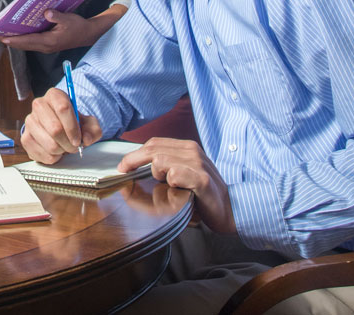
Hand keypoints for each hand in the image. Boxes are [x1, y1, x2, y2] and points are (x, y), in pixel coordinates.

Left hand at [0, 8, 118, 53]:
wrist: (88, 35)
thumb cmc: (78, 27)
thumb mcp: (69, 19)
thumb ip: (57, 16)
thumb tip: (46, 12)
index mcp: (49, 42)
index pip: (26, 41)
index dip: (12, 39)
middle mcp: (45, 46)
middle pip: (22, 44)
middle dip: (7, 40)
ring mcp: (45, 46)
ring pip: (25, 44)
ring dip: (12, 40)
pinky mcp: (46, 44)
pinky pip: (30, 42)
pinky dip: (20, 38)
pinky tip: (14, 32)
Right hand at [21, 86, 102, 163]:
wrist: (60, 129)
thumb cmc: (73, 124)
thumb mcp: (88, 123)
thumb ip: (93, 130)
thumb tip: (85, 139)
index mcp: (55, 96)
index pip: (63, 108)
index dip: (73, 127)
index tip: (78, 139)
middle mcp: (39, 105)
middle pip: (55, 128)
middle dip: (68, 143)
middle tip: (74, 146)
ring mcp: (29, 121)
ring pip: (49, 144)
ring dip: (62, 151)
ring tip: (65, 148)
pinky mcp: (25, 138)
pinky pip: (42, 154)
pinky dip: (53, 157)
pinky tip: (55, 151)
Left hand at [120, 137, 235, 234]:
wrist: (230, 210)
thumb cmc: (203, 194)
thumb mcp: (182, 175)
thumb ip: (165, 168)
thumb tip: (134, 169)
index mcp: (187, 148)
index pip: (154, 143)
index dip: (134, 154)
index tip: (123, 166)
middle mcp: (192, 151)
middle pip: (153, 149)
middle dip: (134, 161)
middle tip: (125, 172)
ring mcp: (198, 164)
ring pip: (160, 161)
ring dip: (157, 175)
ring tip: (167, 186)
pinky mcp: (201, 179)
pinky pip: (175, 175)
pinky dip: (171, 183)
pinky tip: (177, 189)